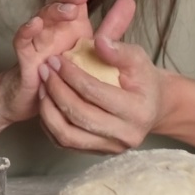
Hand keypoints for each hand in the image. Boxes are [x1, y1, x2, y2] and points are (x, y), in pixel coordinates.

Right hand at [0, 0, 103, 125]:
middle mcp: (52, 27)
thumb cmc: (65, 73)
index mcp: (69, 24)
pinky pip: (22, 40)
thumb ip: (111, 28)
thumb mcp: (93, 49)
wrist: (38, 99)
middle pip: (57, 2)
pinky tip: (35, 23)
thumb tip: (130, 1)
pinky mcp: (25, 57)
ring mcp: (37, 40)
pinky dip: (27, 30)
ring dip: (54, 11)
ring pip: (41, 17)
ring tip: (69, 11)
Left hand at [39, 0, 166, 152]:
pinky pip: (65, 143)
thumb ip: (119, 50)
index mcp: (137, 111)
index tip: (56, 60)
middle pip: (79, 116)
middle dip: (56, 90)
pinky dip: (50, 123)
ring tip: (41, 86)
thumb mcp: (138, 58)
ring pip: (67, 135)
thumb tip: (98, 41)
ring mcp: (110, 148)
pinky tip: (46, 102)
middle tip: (44, 70)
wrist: (153, 106)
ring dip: (48, 110)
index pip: (94, 92)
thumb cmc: (143, 79)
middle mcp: (125, 135)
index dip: (71, 75)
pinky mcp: (96, 153)